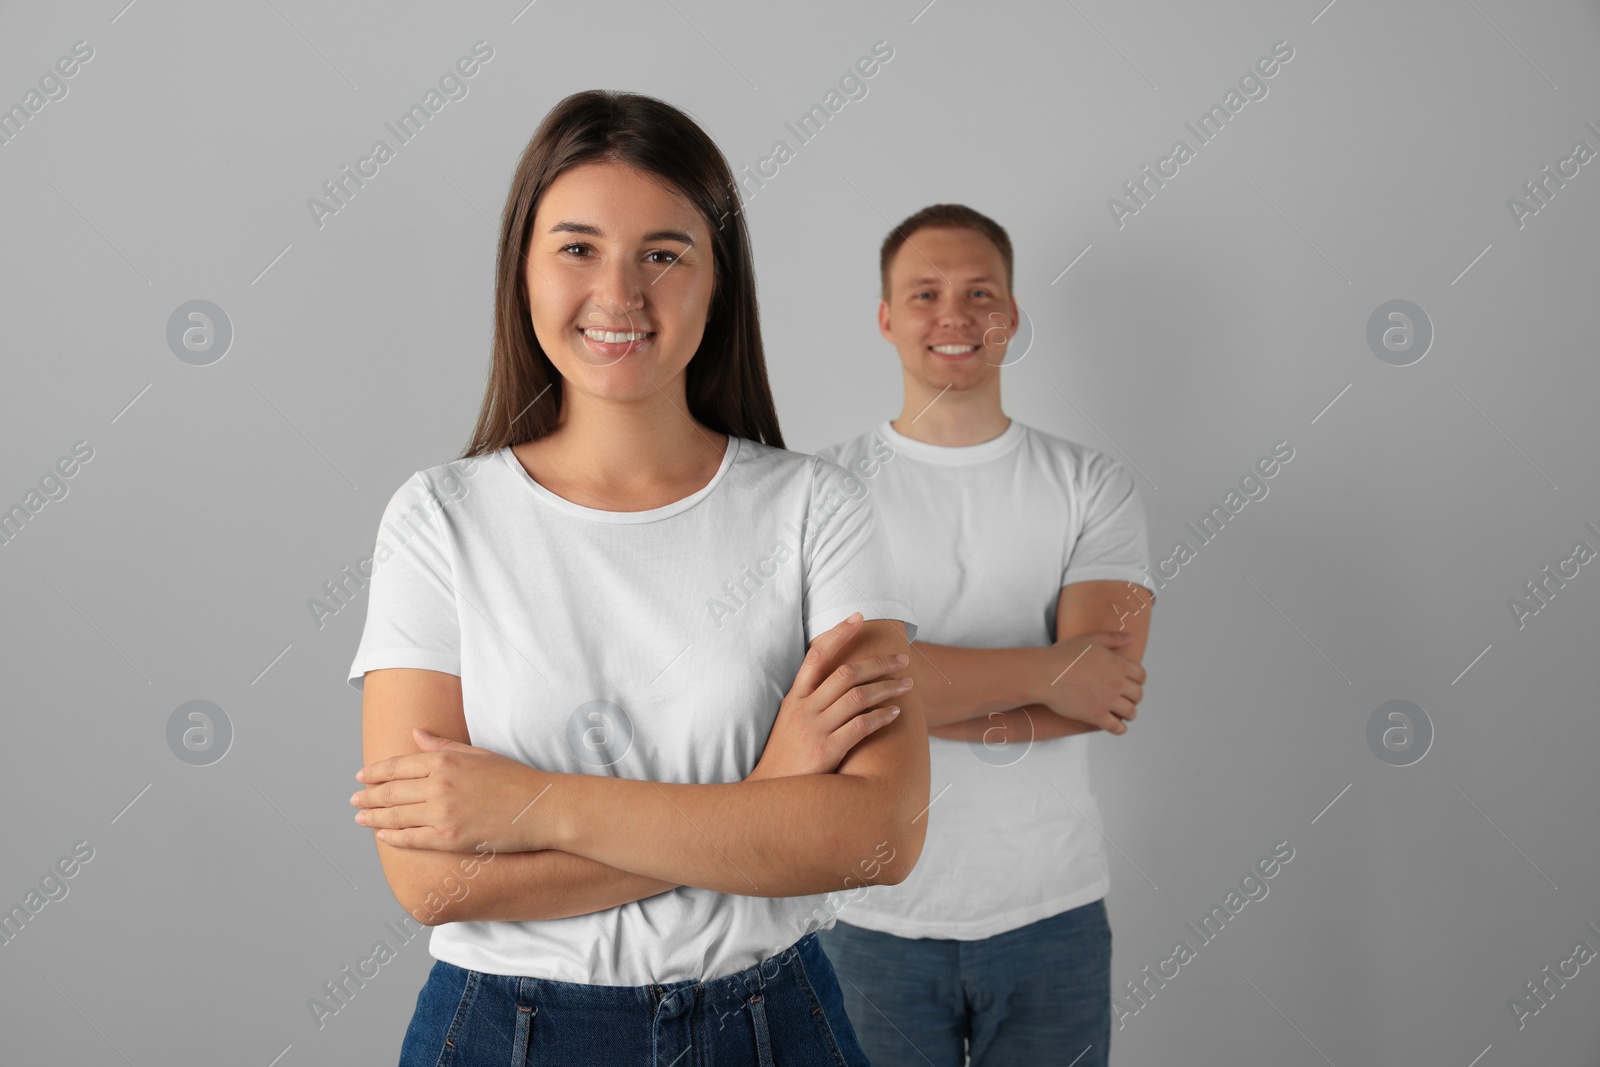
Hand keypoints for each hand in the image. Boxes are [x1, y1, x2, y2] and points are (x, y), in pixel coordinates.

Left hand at [351, 728, 554, 851]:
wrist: (541, 808)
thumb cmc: (515, 779)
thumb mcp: (478, 753)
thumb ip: (443, 745)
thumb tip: (415, 734)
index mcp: (445, 760)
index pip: (398, 765)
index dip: (375, 772)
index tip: (361, 776)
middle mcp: (439, 785)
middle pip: (391, 791)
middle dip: (368, 795)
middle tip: (354, 798)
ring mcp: (443, 813)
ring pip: (396, 816)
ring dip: (373, 817)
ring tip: (360, 817)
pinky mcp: (450, 838)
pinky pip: (412, 839)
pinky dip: (393, 837)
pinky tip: (382, 835)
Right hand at [746, 612, 911, 781]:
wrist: (770, 795)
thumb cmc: (786, 757)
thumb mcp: (790, 721)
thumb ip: (810, 700)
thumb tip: (839, 681)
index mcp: (795, 698)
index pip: (817, 656)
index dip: (838, 634)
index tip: (859, 618)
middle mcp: (804, 709)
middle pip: (846, 673)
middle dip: (878, 663)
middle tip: (902, 659)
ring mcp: (814, 729)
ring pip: (857, 697)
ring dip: (887, 688)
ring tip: (908, 685)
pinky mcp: (826, 751)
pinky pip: (860, 726)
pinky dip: (881, 717)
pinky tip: (895, 713)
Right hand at [1033, 631, 1145, 733]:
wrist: (1043, 674)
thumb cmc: (1062, 655)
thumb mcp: (1089, 640)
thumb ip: (1113, 638)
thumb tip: (1131, 637)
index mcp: (1117, 664)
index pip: (1141, 676)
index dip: (1138, 680)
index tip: (1131, 683)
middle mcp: (1116, 683)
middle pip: (1138, 695)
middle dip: (1134, 697)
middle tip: (1126, 698)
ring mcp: (1107, 701)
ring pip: (1130, 712)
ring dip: (1128, 713)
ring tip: (1122, 713)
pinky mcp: (1096, 716)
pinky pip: (1117, 727)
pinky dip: (1119, 728)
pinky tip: (1115, 726)